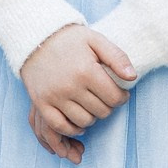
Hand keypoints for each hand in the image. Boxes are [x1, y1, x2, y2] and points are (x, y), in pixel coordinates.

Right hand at [20, 24, 134, 164]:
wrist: (35, 39)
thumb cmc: (69, 40)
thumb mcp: (96, 40)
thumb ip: (117, 57)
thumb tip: (132, 78)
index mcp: (86, 70)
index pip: (114, 98)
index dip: (122, 97)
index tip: (120, 93)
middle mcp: (70, 86)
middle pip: (101, 112)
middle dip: (108, 106)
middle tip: (104, 97)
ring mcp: (54, 97)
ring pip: (84, 121)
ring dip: (92, 117)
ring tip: (91, 105)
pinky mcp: (41, 103)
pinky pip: (60, 126)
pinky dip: (72, 129)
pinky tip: (78, 122)